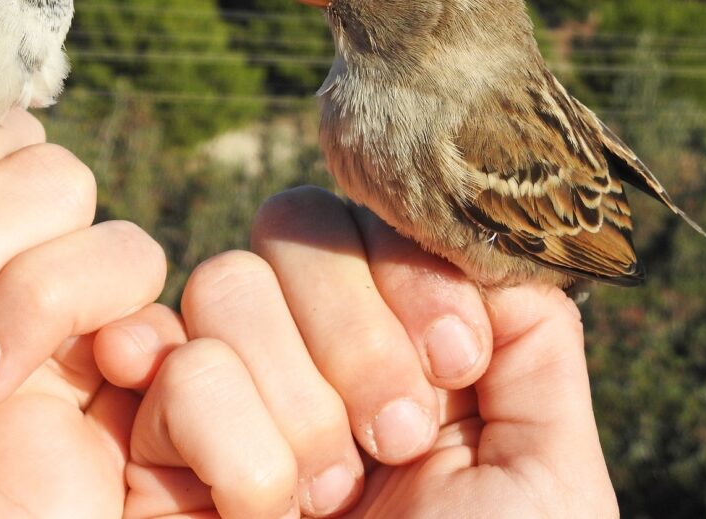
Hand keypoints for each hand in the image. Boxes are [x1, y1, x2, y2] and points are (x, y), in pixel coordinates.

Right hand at [104, 186, 616, 517]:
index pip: (375, 216)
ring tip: (327, 501)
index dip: (409, 267)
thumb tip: (482, 243)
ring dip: (296, 405)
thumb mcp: (545, 475)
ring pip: (227, 284)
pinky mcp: (159, 439)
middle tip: (395, 441)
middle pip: (292, 225)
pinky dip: (229, 444)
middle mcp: (310, 348)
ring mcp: (231, 386)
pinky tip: (256, 511)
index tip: (456, 361)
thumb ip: (535, 344)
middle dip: (354, 336)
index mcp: (402, 342)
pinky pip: (177, 369)